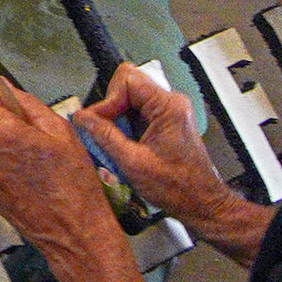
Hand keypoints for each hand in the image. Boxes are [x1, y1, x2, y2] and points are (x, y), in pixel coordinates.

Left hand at [0, 72, 150, 281]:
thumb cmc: (73, 185)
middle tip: (32, 135)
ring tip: (33, 158)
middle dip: (1, 121)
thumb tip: (9, 90)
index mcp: (1, 134)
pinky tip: (28, 174)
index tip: (10, 103)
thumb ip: (29, 105)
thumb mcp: (61, 131)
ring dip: (2, 143)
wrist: (72, 230)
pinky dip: (2, 163)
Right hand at [79, 61, 267, 258]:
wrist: (200, 202)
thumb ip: (104, 136)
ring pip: (132, 97)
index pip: (127, 80)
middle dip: (111, 106)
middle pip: (129, 84)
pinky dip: (126, 123)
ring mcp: (171, 110)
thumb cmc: (174, 187)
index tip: (98, 123)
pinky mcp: (168, 121)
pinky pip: (139, 110)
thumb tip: (81, 117)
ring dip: (117, 116)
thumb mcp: (132, 162)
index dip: (108, 99)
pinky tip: (123, 143)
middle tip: (102, 131)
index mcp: (168, 106)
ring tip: (111, 140)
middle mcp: (172, 102)